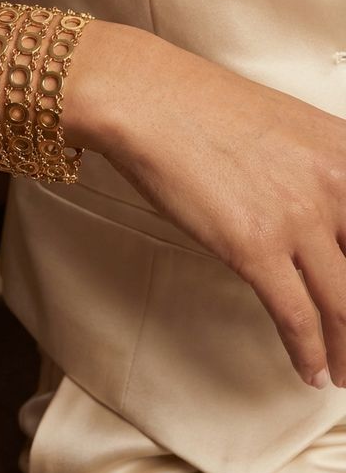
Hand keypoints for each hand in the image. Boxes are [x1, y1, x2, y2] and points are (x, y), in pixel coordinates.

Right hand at [69, 21, 345, 389]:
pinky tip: (309, 371)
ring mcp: (298, 217)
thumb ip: (323, 170)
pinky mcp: (254, 245)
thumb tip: (331, 220)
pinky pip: (296, 316)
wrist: (147, 99)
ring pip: (345, 305)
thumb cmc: (203, 107)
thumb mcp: (288, 127)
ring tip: (344, 373)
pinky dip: (308, 352)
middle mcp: (337, 185)